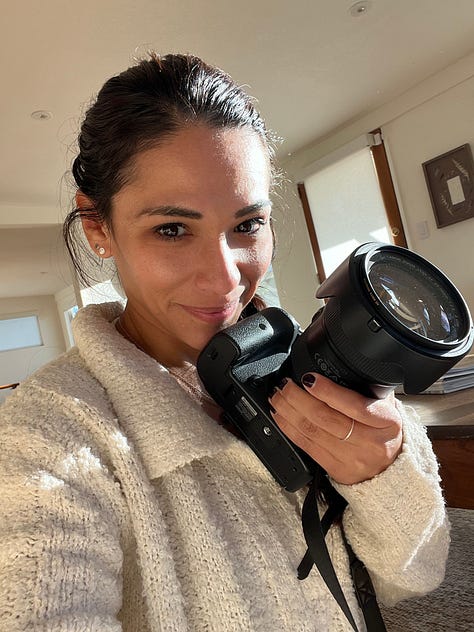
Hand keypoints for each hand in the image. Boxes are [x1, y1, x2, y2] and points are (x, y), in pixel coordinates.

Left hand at [268, 373, 402, 484]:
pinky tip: (280, 416)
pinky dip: (288, 428)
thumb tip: (336, 366)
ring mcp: (352, 458)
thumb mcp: (386, 406)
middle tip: (285, 385)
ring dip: (288, 411)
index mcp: (386, 421)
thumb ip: (367, 388)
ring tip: (277, 397)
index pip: (354, 405)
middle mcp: (370, 442)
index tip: (309, 378)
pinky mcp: (336, 470)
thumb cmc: (384, 432)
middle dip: (298, 398)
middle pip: (325, 418)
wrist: (391, 469)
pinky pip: (306, 446)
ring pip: (311, 431)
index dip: (327, 391)